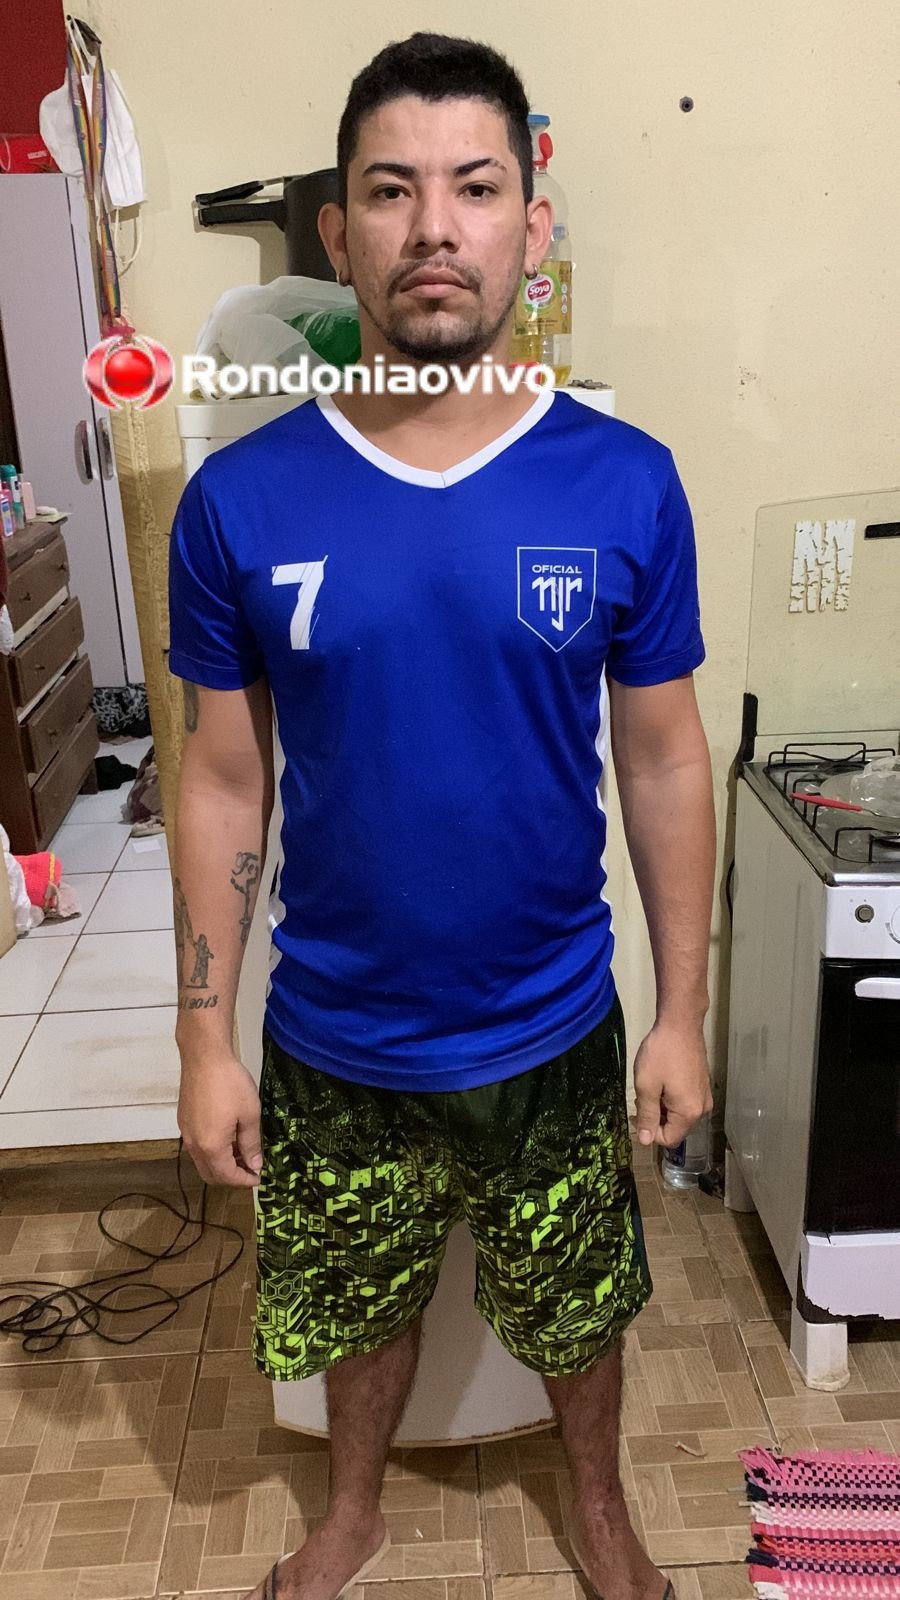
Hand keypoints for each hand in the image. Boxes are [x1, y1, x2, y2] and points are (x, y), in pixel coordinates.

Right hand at [177, 1051, 262, 1186]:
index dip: (244, 1181)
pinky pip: (197, 1147)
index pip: (227, 1176)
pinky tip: (227, 1136)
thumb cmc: (229, 1083)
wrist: (204, 1056)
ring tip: (242, 1150)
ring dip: (221, 1164)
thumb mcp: (250, 1114)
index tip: (258, 1177)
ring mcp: (186, 1133)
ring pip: (202, 1161)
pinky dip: (212, 1151)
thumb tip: (254, 1164)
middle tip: (251, 1167)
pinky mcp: (184, 1121)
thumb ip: (251, 1143)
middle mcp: (194, 1144)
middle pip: (211, 1175)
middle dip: (231, 1177)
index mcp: (211, 1146)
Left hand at [633, 1017, 712, 1149]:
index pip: (668, 1139)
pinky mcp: (703, 1085)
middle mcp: (702, 1109)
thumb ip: (647, 1115)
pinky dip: (671, 1098)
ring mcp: (705, 1096)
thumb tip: (645, 1141)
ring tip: (651, 1086)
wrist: (680, 1024)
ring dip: (663, 1108)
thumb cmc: (661, 1054)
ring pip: (680, 1115)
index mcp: (689, 1112)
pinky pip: (685, 1102)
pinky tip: (662, 1081)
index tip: (637, 1113)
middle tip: (641, 1098)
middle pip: (676, 1128)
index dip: (650, 1132)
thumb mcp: (647, 1085)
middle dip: (656, 1119)